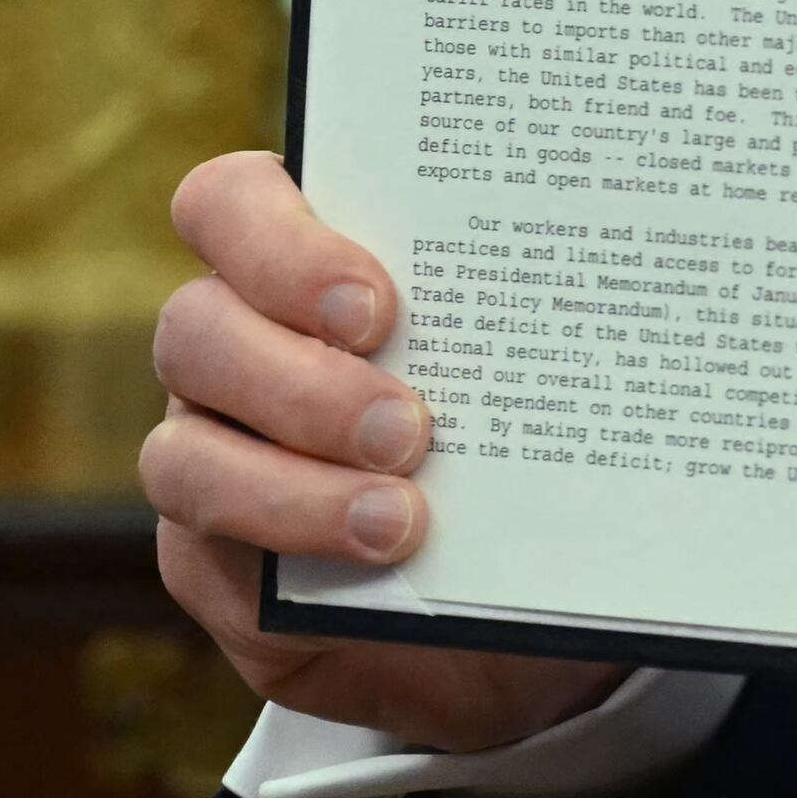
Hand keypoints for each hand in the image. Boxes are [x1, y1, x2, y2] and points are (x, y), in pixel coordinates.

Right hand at [139, 150, 621, 753]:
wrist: (514, 594)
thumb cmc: (531, 445)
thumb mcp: (545, 371)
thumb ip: (540, 328)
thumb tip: (616, 306)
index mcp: (304, 265)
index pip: (230, 203)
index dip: (277, 241)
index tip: (379, 302)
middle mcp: (236, 348)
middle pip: (197, 326)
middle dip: (300, 379)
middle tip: (407, 427)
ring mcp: (209, 454)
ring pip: (181, 452)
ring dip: (291, 486)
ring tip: (401, 518)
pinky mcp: (209, 561)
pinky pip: (203, 554)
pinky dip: (292, 553)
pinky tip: (374, 565)